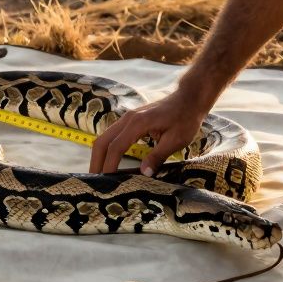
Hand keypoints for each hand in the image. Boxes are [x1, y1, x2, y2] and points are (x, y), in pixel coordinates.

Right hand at [89, 89, 209, 175]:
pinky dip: (107, 150)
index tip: (107, 182)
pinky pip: (112, 136)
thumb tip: (144, 173)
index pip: (116, 147)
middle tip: (94, 182)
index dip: (110, 165)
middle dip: (96, 162)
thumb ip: (158, 156)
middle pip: (102, 141)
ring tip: (99, 175)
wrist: (188, 99)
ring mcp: (127, 118)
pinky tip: (109, 162)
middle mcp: (127, 119)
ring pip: (104, 138)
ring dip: (99, 156)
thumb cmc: (185, 118)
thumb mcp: (176, 140)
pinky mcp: (129, 120)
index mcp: (138, 123)